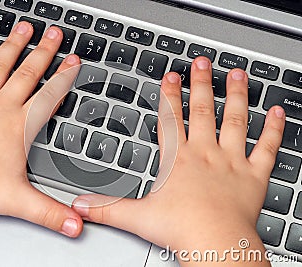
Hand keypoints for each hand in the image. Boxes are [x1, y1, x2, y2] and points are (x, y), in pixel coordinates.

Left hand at [0, 22, 82, 237]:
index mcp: (19, 126)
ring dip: (13, 46)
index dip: (64, 76)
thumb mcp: (21, 201)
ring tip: (24, 28)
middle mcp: (0, 107)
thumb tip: (77, 225)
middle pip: (28, 73)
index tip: (74, 60)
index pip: (48, 95)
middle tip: (55, 33)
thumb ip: (52, 211)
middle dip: (45, 51)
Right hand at [72, 57, 284, 264]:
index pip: (171, 119)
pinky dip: (274, 129)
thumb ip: (107, 208)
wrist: (215, 243)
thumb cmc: (182, 228)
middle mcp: (206, 153)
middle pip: (203, 111)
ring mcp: (231, 161)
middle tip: (202, 64)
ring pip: (235, 121)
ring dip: (236, 96)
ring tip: (236, 75)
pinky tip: (277, 112)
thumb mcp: (138, 216)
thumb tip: (80, 206)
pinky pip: (266, 147)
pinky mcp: (254, 175)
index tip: (170, 77)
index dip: (169, 95)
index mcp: (179, 160)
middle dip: (201, 84)